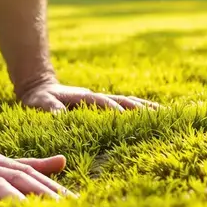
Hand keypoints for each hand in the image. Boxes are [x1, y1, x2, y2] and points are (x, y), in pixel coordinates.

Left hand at [18, 80, 161, 112]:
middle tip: (162, 116)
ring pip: (129, 103)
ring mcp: (103, 101)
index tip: (128, 118)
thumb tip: (61, 117)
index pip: (103, 104)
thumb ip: (50, 109)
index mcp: (84, 98)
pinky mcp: (105, 107)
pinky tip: (156, 116)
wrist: (40, 88)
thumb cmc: (38, 100)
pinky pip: (126, 108)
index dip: (114, 110)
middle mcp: (98, 97)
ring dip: (147, 108)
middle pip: (124, 101)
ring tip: (168, 114)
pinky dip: (142, 110)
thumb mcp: (39, 104)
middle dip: (141, 108)